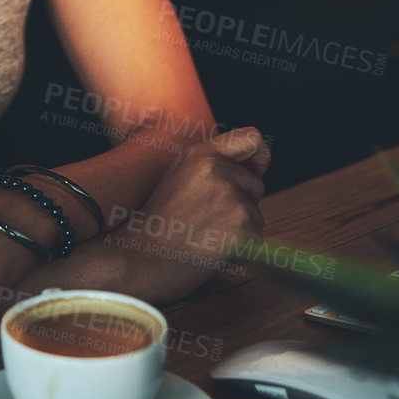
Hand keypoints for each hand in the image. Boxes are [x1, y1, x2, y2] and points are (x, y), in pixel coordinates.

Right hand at [111, 126, 269, 303]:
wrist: (139, 260)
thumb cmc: (156, 227)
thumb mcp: (178, 179)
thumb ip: (213, 168)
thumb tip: (258, 169)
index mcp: (199, 154)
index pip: (251, 138)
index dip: (259, 157)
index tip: (255, 173)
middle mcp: (215, 168)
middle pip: (256, 185)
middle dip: (242, 206)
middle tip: (208, 221)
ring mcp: (229, 194)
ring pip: (256, 215)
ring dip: (239, 231)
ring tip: (204, 237)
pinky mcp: (240, 222)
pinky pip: (256, 238)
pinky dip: (240, 251)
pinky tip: (211, 251)